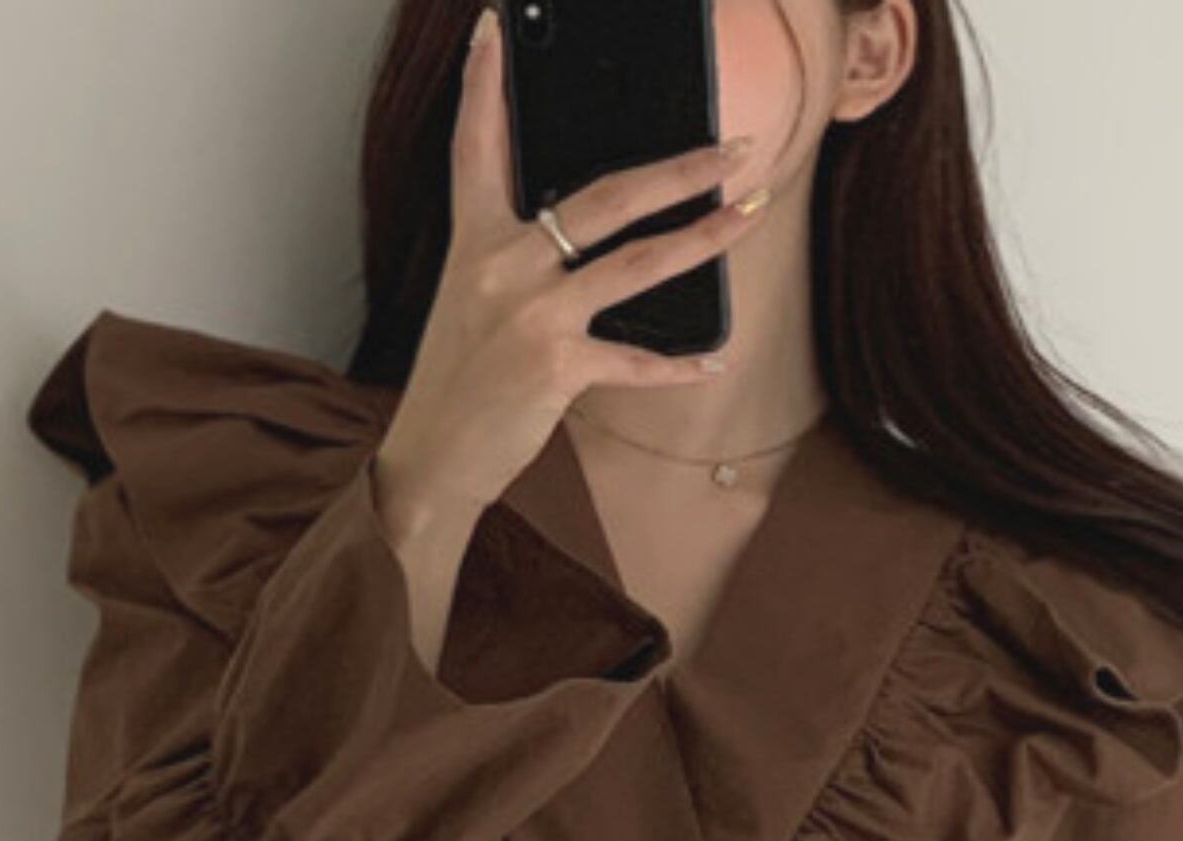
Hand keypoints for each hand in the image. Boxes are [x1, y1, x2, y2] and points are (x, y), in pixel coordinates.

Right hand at [375, 6, 775, 539]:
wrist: (432, 456)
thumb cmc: (458, 379)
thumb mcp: (470, 300)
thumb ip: (515, 258)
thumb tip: (580, 235)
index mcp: (476, 241)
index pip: (476, 146)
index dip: (485, 85)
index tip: (496, 30)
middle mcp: (504, 267)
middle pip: (605, 197)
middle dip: (678, 167)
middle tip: (730, 147)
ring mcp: (532, 316)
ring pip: (636, 262)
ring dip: (703, 237)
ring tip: (749, 215)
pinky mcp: (555, 368)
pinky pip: (634, 359)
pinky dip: (677, 365)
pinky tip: (712, 360)